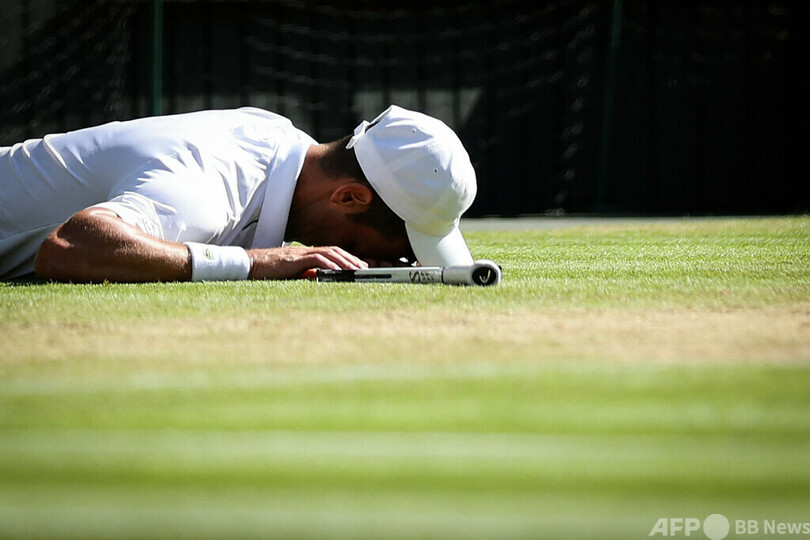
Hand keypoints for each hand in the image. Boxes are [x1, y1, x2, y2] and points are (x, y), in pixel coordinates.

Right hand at [247, 245, 367, 279]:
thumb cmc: (268, 271)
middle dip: (350, 259)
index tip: (358, 266)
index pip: (330, 252)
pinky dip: (328, 264)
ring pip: (328, 252)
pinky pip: (315, 259)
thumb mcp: (292, 273)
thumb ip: (306, 273)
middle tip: (363, 268)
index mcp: (305, 254)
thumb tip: (319, 277)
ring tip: (355, 269)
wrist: (249, 265)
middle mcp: (305, 251)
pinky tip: (337, 271)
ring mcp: (300, 253)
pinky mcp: (294, 259)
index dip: (346, 258)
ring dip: (344, 261)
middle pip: (334, 250)